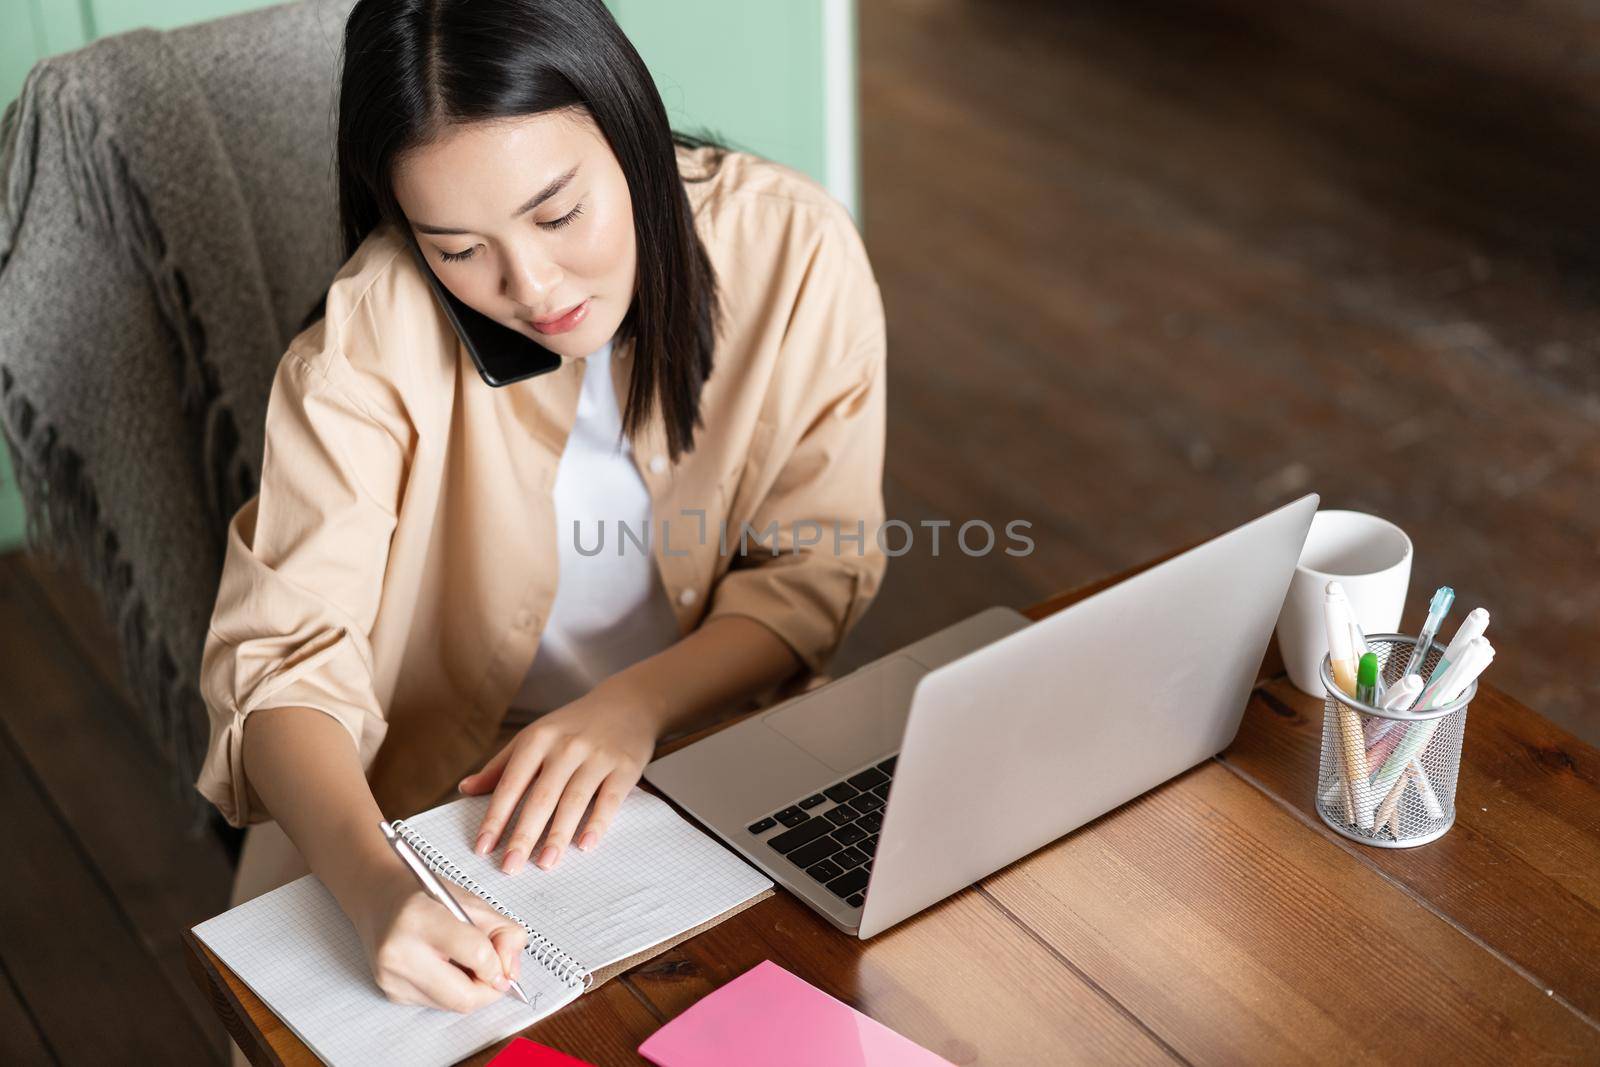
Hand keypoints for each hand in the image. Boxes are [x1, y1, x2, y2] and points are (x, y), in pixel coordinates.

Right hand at [352, 865, 526, 1012]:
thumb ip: (502, 932)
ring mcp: (392, 978)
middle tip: (494, 972)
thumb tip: (510, 972)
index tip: (502, 960)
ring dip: (471, 990)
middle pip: (463, 996)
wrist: (379, 897)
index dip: (497, 962)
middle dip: (489, 989)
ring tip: (466, 962)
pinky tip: (445, 967)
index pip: (475, 953)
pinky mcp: (392, 994)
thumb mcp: (471, 901)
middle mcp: (400, 952)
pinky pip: (436, 1004)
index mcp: (419, 918)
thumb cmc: (424, 894)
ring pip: (452, 1006)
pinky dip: (451, 991)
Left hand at [460, 680, 662, 872]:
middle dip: (524, 835)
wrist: (628, 702)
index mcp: (538, 739)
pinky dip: (598, 823)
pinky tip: (586, 845)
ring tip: (545, 864)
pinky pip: (610, 799)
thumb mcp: (535, 736)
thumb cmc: (574, 726)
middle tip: (510, 867)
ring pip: (574, 800)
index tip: (482, 848)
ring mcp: (597, 756)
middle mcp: (566, 746)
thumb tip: (466, 789)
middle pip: (541, 796)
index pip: (511, 784)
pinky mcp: (625, 766)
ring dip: (558, 835)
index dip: (496, 817)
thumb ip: (502, 765)